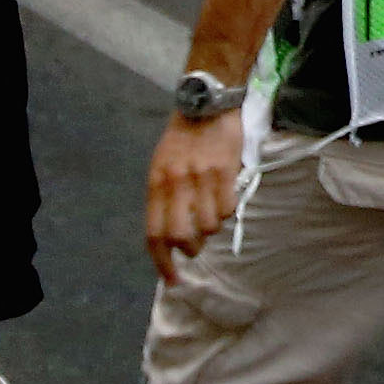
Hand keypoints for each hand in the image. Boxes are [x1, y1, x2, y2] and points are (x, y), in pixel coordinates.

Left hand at [147, 108, 244, 282]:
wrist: (206, 103)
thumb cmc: (181, 138)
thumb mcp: (161, 167)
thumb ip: (163, 199)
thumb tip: (169, 236)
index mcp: (156, 185)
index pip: (154, 235)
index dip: (162, 263)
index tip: (171, 280)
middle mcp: (176, 185)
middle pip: (181, 237)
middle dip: (190, 250)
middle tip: (195, 247)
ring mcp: (201, 179)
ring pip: (209, 226)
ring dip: (212, 229)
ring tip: (212, 214)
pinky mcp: (226, 172)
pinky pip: (228, 208)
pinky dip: (228, 211)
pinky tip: (225, 198)